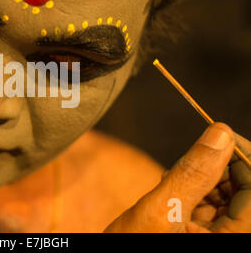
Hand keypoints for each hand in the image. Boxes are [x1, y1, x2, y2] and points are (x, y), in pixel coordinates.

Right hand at [104, 123, 250, 232]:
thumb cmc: (134, 248)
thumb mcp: (160, 212)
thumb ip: (191, 173)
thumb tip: (220, 134)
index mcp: (237, 238)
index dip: (242, 156)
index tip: (219, 135)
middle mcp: (237, 237)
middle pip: (248, 192)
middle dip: (222, 170)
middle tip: (189, 163)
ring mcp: (226, 237)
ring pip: (235, 199)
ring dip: (209, 183)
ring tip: (177, 183)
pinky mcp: (211, 237)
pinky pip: (220, 212)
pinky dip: (200, 196)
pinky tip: (178, 195)